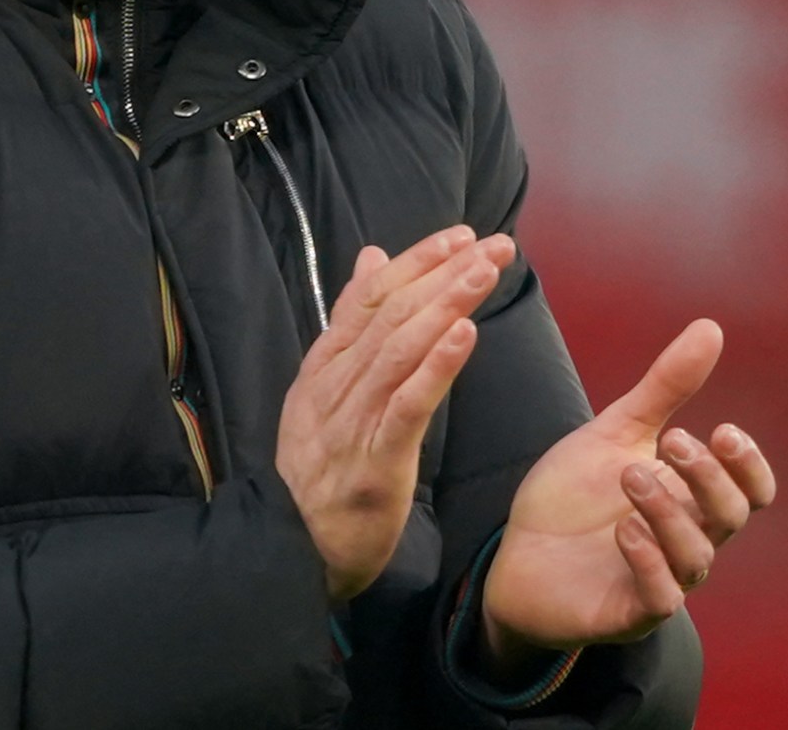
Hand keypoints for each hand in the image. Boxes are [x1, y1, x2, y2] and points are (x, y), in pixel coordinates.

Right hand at [277, 225, 515, 601]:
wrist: (293, 552)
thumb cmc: (323, 468)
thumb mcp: (328, 388)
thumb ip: (353, 324)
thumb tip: (370, 257)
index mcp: (325, 367)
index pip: (372, 298)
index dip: (417, 262)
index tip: (462, 235)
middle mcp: (334, 386)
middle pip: (393, 316)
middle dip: (446, 275)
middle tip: (494, 245)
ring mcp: (351, 423)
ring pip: (400, 352)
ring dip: (446, 306)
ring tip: (484, 273)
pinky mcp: (373, 463)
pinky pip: (405, 407)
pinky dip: (435, 368)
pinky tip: (464, 336)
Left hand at [480, 319, 777, 658]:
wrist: (513, 555)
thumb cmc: (573, 497)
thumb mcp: (617, 432)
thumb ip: (665, 387)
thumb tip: (710, 327)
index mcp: (692, 499)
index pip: (751, 491)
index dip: (748, 465)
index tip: (722, 430)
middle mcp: (687, 541)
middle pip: (731, 516)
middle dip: (709, 477)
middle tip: (672, 440)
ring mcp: (660, 580)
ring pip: (696, 556)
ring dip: (670, 512)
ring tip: (631, 476)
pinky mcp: (626, 614)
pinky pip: (659, 599)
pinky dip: (649, 563)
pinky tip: (623, 529)